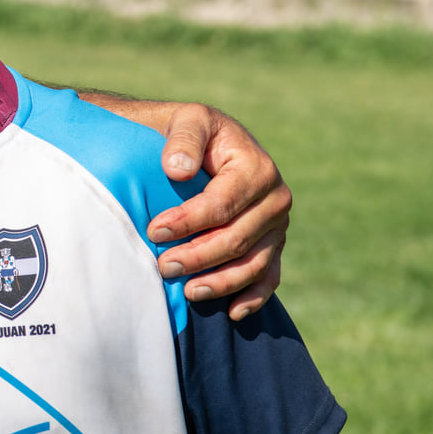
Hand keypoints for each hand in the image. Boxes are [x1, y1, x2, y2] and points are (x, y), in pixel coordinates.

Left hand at [147, 103, 288, 320]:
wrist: (207, 145)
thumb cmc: (191, 133)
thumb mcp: (187, 120)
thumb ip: (184, 139)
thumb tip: (179, 170)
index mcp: (257, 167)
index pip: (221, 204)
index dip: (188, 221)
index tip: (155, 230)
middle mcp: (275, 198)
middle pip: (236, 239)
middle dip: (198, 256)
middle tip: (163, 267)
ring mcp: (277, 225)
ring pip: (253, 263)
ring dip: (221, 282)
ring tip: (188, 292)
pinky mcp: (273, 244)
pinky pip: (269, 276)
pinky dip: (254, 297)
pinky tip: (233, 313)